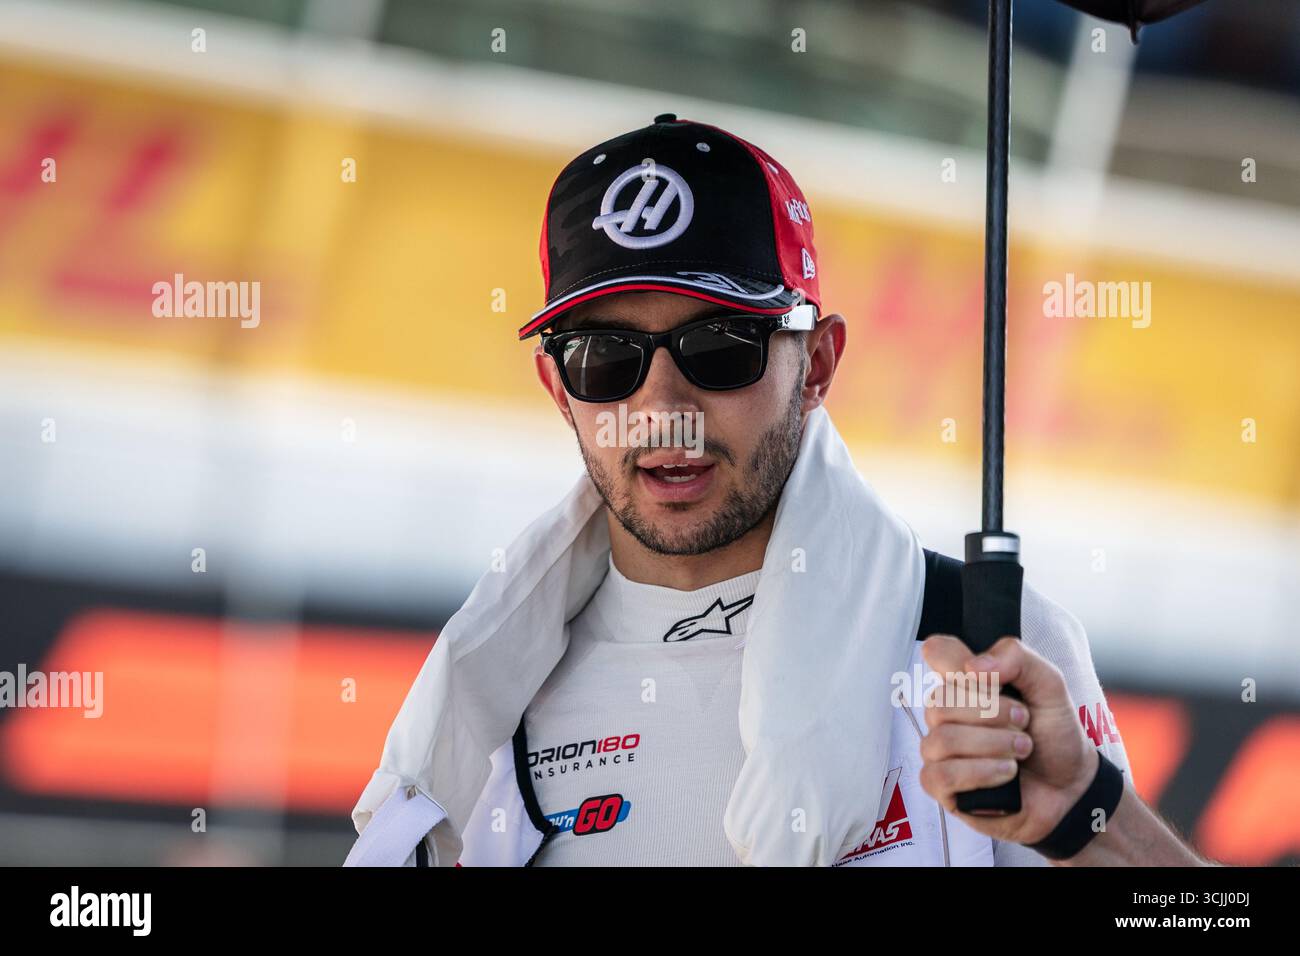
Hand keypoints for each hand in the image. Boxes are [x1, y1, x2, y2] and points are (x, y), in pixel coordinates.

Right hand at [917, 634, 1097, 845]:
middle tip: (1024, 722)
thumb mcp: (1049, 686)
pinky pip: (940, 775)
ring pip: (943, 739)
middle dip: (992, 714)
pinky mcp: (941, 786)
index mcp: (965, 683)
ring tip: (1021, 751)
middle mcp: (945, 714)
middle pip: (939, 701)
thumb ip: (1018, 659)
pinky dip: (981, 773)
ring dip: (993, 745)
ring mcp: (939, 751)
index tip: (993, 679)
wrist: (1070, 785)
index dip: (958, 662)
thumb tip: (974, 667)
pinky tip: (1006, 773)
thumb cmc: (1053, 735)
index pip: (936, 652)